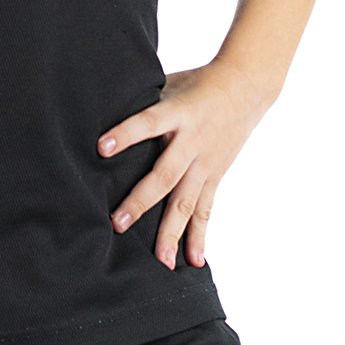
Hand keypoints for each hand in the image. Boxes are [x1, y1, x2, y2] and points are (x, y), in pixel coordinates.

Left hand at [98, 62, 266, 269]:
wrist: (247, 86)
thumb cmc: (197, 83)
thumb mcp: (169, 85)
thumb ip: (141, 103)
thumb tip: (98, 110)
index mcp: (177, 113)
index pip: (148, 123)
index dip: (126, 134)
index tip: (101, 148)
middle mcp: (191, 142)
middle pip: (164, 176)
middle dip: (141, 201)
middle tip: (117, 224)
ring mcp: (206, 163)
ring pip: (186, 202)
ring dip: (172, 233)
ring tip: (161, 261)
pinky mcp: (215, 176)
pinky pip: (205, 210)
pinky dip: (199, 236)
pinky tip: (193, 261)